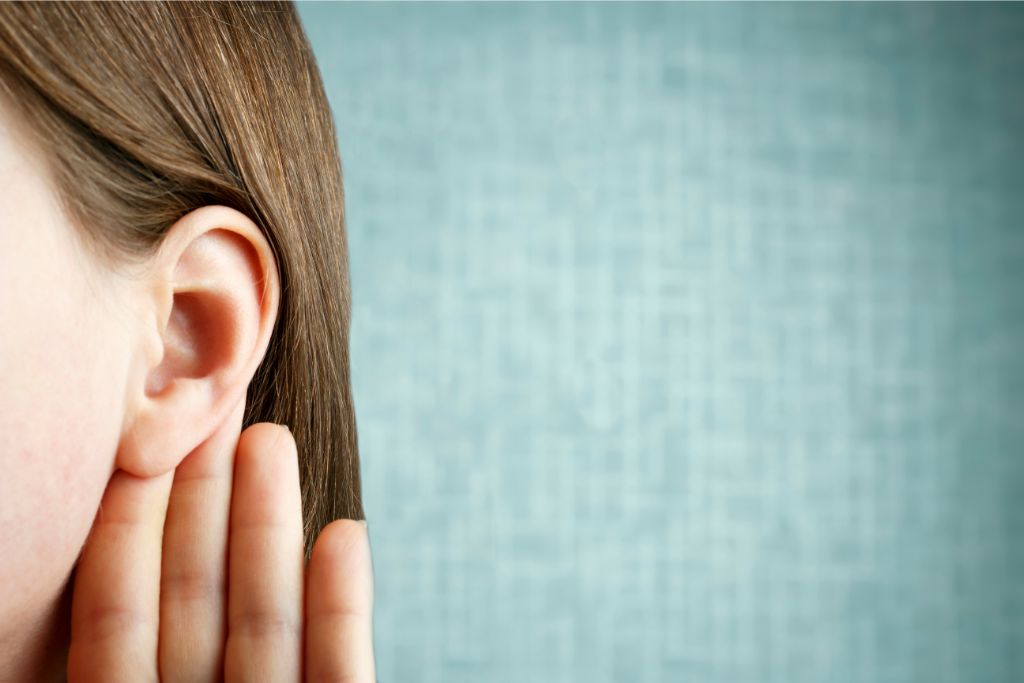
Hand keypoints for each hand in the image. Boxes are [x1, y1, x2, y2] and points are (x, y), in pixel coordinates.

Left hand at [66, 399, 375, 681]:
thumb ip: (110, 635)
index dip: (128, 524)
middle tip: (215, 414)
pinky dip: (343, 605)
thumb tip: (109, 510)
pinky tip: (345, 534)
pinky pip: (338, 665)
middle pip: (196, 596)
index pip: (117, 615)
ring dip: (273, 526)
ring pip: (267, 620)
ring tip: (273, 439)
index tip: (144, 445)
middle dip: (207, 497)